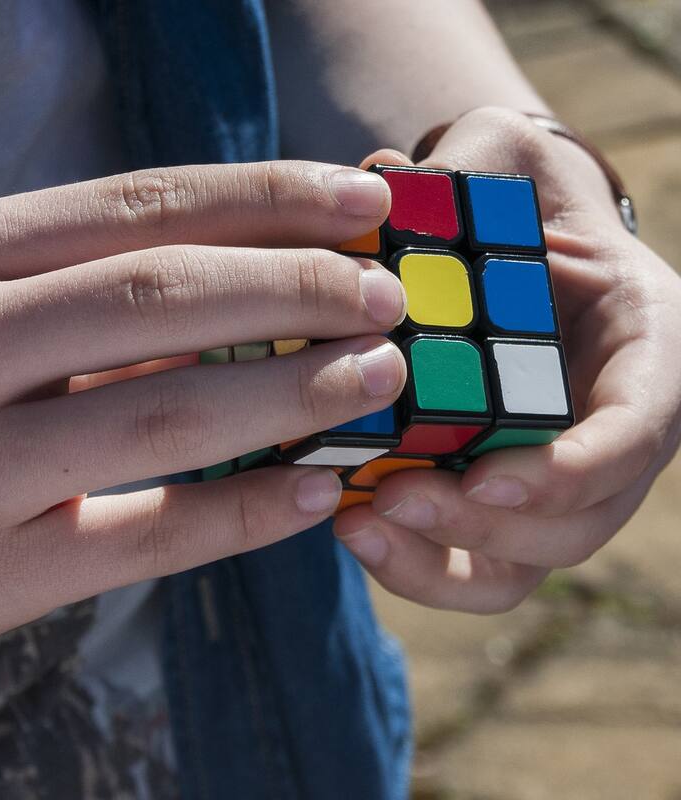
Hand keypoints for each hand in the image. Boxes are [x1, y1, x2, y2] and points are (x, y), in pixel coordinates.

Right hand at [0, 161, 412, 677]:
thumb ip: (56, 290)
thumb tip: (223, 282)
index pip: (142, 203)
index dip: (270, 196)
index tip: (360, 200)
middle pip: (169, 292)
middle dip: (303, 286)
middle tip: (387, 296)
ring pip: (171, 409)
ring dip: (295, 391)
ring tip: (376, 378)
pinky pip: (147, 534)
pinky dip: (245, 512)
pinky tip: (313, 495)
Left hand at [334, 107, 680, 612]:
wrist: (498, 238)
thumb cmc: (512, 191)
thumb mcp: (502, 156)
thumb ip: (468, 165)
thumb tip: (380, 189)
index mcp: (645, 342)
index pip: (640, 427)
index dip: (575, 469)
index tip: (487, 480)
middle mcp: (611, 424)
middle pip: (582, 521)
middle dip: (490, 528)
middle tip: (396, 499)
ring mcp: (554, 473)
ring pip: (524, 563)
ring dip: (443, 562)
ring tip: (357, 524)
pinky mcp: (492, 499)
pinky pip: (468, 562)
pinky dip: (413, 563)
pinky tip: (348, 524)